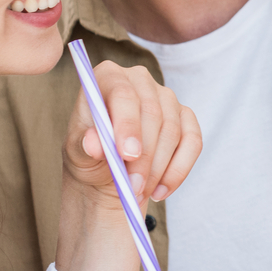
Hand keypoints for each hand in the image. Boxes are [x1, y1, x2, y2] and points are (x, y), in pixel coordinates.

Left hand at [55, 60, 201, 270]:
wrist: (109, 175)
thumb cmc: (89, 159)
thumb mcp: (78, 156)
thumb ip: (83, 146)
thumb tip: (93, 142)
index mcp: (107, 78)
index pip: (122, 92)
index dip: (127, 122)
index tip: (126, 155)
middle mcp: (138, 80)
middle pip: (152, 112)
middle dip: (143, 155)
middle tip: (131, 187)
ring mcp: (166, 97)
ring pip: (173, 130)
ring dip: (157, 168)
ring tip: (138, 192)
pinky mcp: (186, 118)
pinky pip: (193, 142)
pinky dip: (178, 170)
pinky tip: (160, 190)